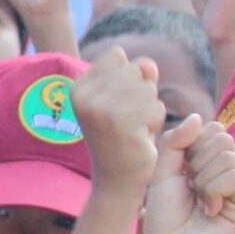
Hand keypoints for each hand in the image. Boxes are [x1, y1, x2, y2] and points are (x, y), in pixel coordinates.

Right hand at [72, 47, 165, 195]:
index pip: (117, 55)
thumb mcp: (124, 98)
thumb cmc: (123, 134)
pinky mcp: (123, 125)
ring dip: (150, 109)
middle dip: (141, 93)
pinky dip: (155, 123)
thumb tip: (148, 66)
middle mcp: (85, 96)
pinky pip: (157, 108)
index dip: (127, 77)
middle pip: (135, 69)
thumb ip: (136, 72)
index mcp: (78, 87)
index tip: (117, 103)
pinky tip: (139, 138)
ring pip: (148, 89)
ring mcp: (102, 110)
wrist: (116, 178)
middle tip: (127, 119)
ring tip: (133, 129)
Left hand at [138, 115, 234, 233]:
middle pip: (222, 139)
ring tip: (198, 200)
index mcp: (211, 161)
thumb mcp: (162, 171)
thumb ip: (175, 142)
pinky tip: (208, 210)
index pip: (213, 130)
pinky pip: (234, 178)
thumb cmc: (164, 214)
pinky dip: (213, 191)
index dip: (192, 145)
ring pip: (228, 158)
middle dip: (197, 161)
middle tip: (190, 185)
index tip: (182, 169)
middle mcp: (230, 171)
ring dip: (203, 179)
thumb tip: (197, 116)